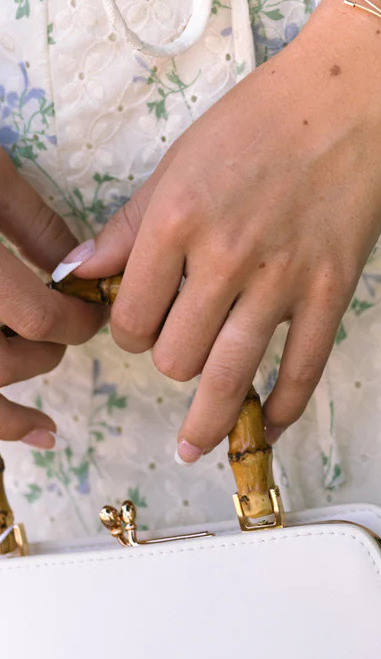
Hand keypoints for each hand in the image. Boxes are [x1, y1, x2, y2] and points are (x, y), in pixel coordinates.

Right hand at [0, 150, 106, 446]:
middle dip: (45, 356)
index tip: (94, 314)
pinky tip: (26, 434)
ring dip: (6, 413)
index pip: (38, 318)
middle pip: (2, 362)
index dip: (77, 322)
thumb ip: (33, 223)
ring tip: (42, 420)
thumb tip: (76, 268)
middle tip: (65, 334)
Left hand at [63, 0, 380, 460]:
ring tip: (192, 443)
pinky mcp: (332, 289)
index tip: (139, 323)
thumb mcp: (180, 159)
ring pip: (228, 375)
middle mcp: (224, 258)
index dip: (127, 330)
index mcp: (176, 220)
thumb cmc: (262, 115)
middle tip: (180, 342)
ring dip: (206, 419)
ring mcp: (282, 279)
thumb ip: (130, 223)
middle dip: (168, 359)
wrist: (350, 96)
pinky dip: (282, 408)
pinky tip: (266, 424)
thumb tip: (81, 270)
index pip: (130, 317)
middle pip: (174, 356)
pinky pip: (304, 369)